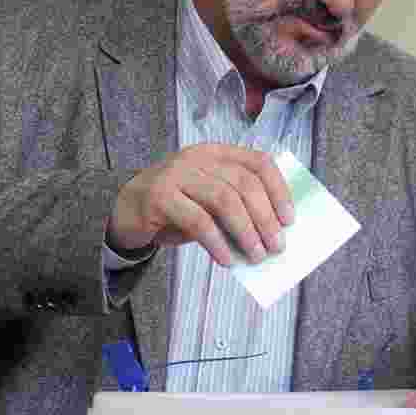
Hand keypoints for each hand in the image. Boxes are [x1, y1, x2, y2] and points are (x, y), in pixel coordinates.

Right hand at [108, 143, 294, 264]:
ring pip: (224, 200)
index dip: (279, 190)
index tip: (290, 220)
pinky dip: (217, 243)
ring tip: (256, 255)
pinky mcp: (159, 196)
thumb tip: (272, 234)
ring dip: (246, 231)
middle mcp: (197, 157)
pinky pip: (197, 221)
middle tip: (277, 246)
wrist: (125, 210)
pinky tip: (227, 260)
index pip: (258, 163)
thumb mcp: (208, 202)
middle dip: (265, 218)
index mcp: (216, 154)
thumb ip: (236, 208)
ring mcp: (176, 174)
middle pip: (244, 184)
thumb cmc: (176, 208)